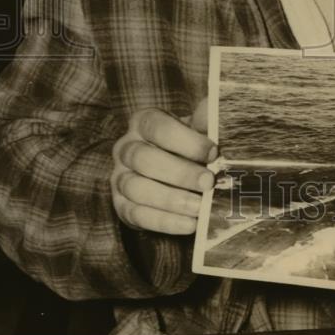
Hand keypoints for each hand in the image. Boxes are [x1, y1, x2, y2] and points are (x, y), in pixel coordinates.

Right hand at [111, 99, 215, 235]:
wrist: (176, 173)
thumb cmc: (189, 146)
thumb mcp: (199, 128)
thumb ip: (206, 118)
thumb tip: (214, 111)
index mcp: (143, 122)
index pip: (158, 126)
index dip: (186, 140)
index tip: (214, 152)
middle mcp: (126, 148)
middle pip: (144, 159)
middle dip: (180, 172)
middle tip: (208, 183)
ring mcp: (120, 178)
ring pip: (137, 188)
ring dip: (171, 200)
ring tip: (199, 207)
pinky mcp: (121, 206)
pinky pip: (137, 215)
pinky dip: (165, 222)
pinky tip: (189, 224)